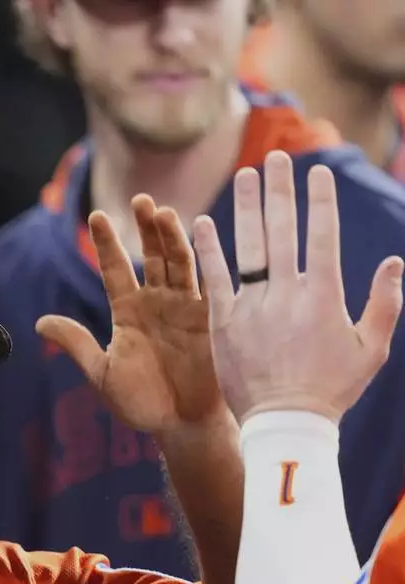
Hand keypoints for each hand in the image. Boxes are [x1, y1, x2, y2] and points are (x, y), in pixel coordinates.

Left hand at [37, 195, 226, 434]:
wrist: (181, 426)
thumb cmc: (142, 403)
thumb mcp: (102, 372)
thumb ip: (76, 344)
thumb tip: (39, 322)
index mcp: (128, 312)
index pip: (115, 269)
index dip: (107, 243)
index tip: (96, 215)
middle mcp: (157, 303)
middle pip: (151, 256)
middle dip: (145, 228)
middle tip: (140, 198)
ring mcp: (185, 308)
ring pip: (179, 263)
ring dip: (172, 237)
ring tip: (163, 210)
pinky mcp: (212, 320)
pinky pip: (210, 284)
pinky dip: (207, 259)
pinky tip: (204, 235)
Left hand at [195, 150, 403, 424]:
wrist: (286, 424)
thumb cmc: (333, 389)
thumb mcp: (372, 348)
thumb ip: (384, 302)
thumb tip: (396, 261)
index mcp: (325, 296)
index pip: (323, 235)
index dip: (320, 200)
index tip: (316, 172)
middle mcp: (288, 294)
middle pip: (283, 230)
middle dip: (280, 190)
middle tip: (275, 157)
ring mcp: (253, 306)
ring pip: (248, 246)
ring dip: (246, 207)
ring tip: (244, 175)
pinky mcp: (223, 322)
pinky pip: (214, 278)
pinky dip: (208, 248)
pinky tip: (199, 221)